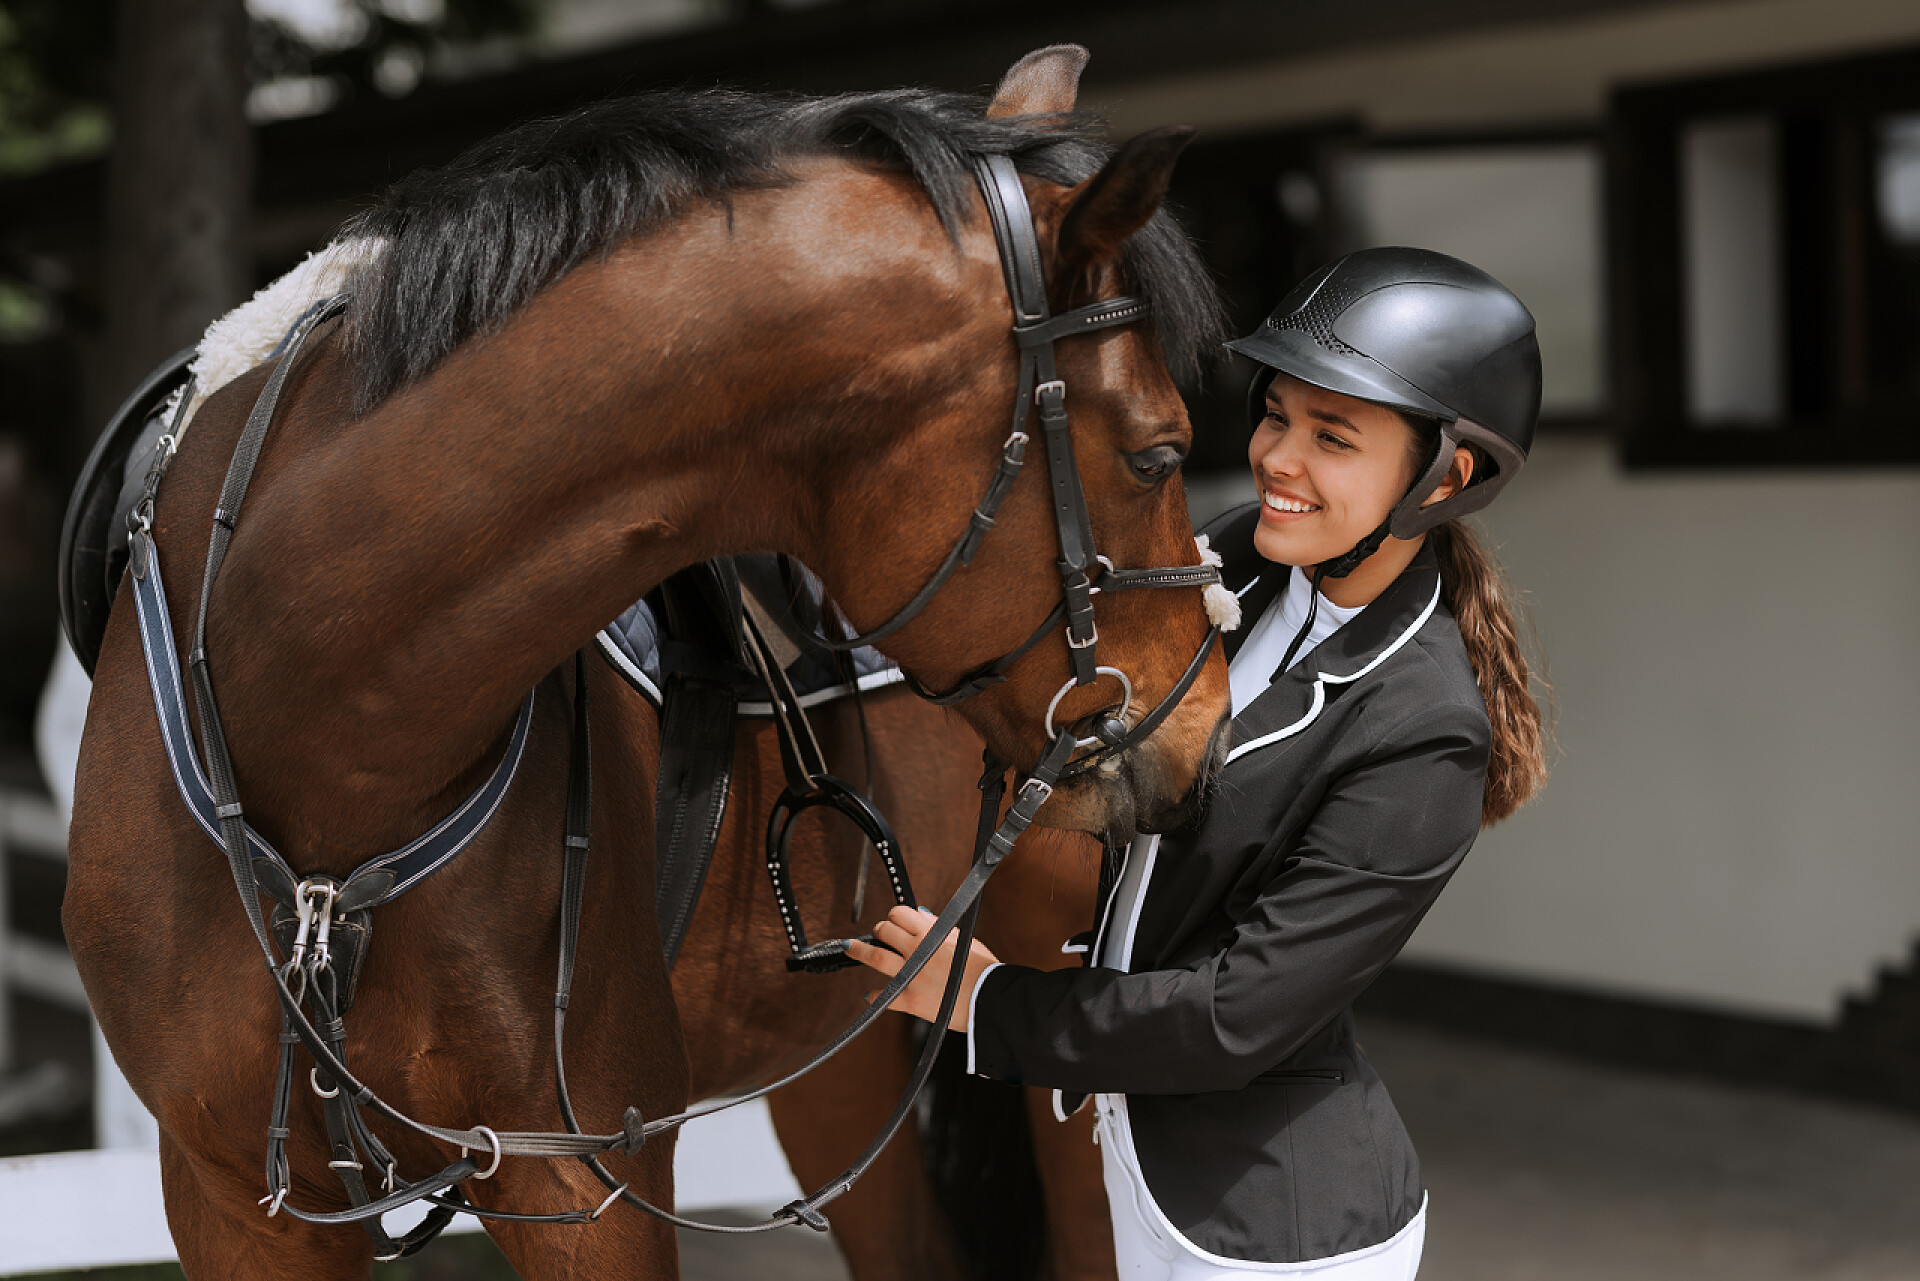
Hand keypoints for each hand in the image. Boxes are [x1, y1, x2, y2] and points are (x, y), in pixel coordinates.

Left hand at [846, 906, 1000, 1032]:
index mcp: (931, 934)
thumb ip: (940, 926)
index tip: (895, 921)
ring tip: (850, 947)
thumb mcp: (964, 939)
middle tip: (879, 933)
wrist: (990, 999)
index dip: (896, 916)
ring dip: (859, 950)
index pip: (900, 913)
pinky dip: (873, 996)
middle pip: (885, 931)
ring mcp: (911, 976)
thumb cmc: (983, 969)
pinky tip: (868, 995)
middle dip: (881, 930)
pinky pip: (884, 997)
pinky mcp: (911, 1000)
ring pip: (875, 956)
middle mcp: (917, 951)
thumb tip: (920, 914)